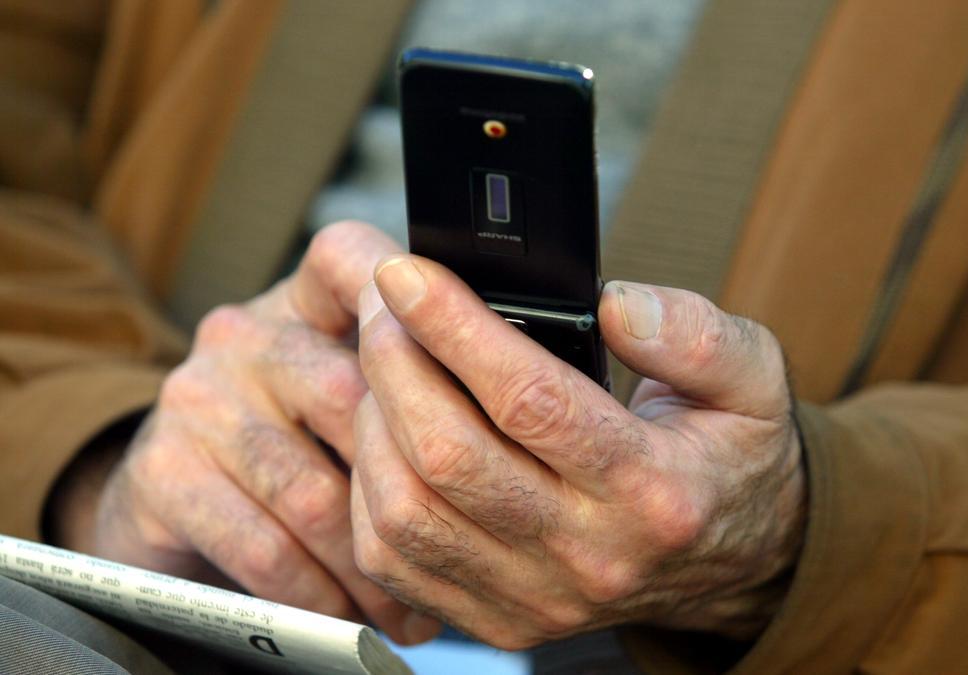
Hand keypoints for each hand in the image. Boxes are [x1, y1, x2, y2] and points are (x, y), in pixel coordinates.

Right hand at [49, 222, 441, 643]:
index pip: (348, 256)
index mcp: (301, 302)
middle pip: (350, 397)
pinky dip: (317, 591)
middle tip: (462, 544)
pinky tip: (348, 610)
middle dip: (413, 487)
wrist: (173, 499)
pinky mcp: (164, 471)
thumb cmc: (293, 441)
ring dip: (370, 563)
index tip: (456, 347)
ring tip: (410, 604)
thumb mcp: (344, 389)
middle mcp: (245, 333)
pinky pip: (264, 545)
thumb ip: (404, 376)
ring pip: (312, 490)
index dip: (400, 290)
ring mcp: (198, 398)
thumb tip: (514, 404)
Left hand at [352, 254, 804, 648]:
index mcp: (656, 491)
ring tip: (385, 363)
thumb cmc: (731, 456)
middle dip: (395, 363)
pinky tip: (386, 436)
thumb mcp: (751, 378)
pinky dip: (367, 490)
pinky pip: (395, 561)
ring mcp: (538, 598)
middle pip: (450, 456)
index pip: (531, 402)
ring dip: (372, 424)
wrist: (735, 559)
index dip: (455, 329)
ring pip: (407, 513)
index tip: (408, 275)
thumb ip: (693, 335)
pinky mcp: (499, 619)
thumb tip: (614, 305)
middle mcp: (591, 555)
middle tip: (383, 305)